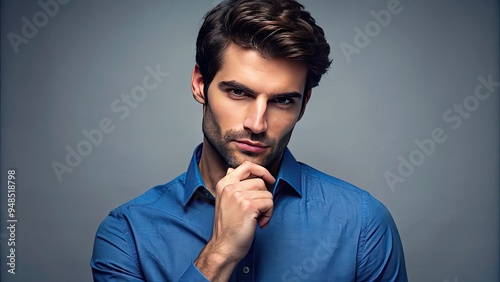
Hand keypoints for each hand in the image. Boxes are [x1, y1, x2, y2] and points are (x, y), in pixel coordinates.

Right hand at [195, 161, 274, 279]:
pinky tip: (260, 223)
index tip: (269, 179)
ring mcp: (239, 195)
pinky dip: (269, 215)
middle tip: (259, 210)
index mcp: (224, 183)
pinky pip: (269, 203)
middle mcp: (230, 187)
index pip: (247, 166)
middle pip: (260, 181)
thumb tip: (233, 169)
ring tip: (258, 218)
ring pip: (267, 193)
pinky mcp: (248, 206)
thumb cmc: (227, 226)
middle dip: (264, 196)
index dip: (261, 170)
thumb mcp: (224, 200)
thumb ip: (230, 184)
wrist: (224, 246)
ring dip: (267, 208)